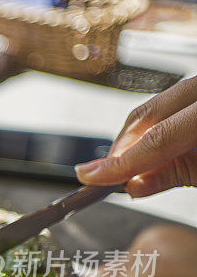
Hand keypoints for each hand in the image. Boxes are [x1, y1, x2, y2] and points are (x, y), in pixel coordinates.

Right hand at [75, 75, 196, 197]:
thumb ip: (180, 173)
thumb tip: (135, 184)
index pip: (158, 137)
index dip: (121, 163)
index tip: (91, 178)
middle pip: (149, 113)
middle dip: (122, 148)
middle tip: (104, 175)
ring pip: (156, 106)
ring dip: (135, 138)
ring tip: (126, 167)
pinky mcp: (196, 92)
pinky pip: (171, 103)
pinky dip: (155, 126)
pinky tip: (148, 149)